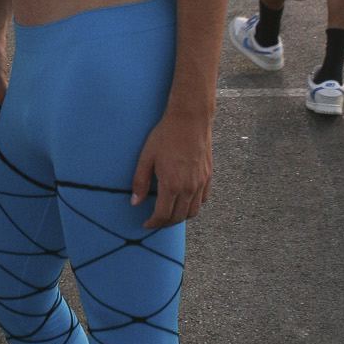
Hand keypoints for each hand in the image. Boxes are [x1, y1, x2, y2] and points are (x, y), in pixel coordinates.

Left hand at [131, 107, 211, 230]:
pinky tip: (185, 201)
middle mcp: (189, 188)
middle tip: (156, 221)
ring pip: (193, 212)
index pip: (163, 215)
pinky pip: (203, 199)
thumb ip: (140, 181)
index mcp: (172, 185)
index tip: (146, 224)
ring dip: (180, 217)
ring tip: (170, 214)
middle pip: (178, 217)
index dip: (153, 223)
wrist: (189, 119)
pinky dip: (194, 206)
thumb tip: (135, 202)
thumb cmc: (166, 136)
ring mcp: (201, 182)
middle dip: (165, 223)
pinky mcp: (208, 176)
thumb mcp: (146, 157)